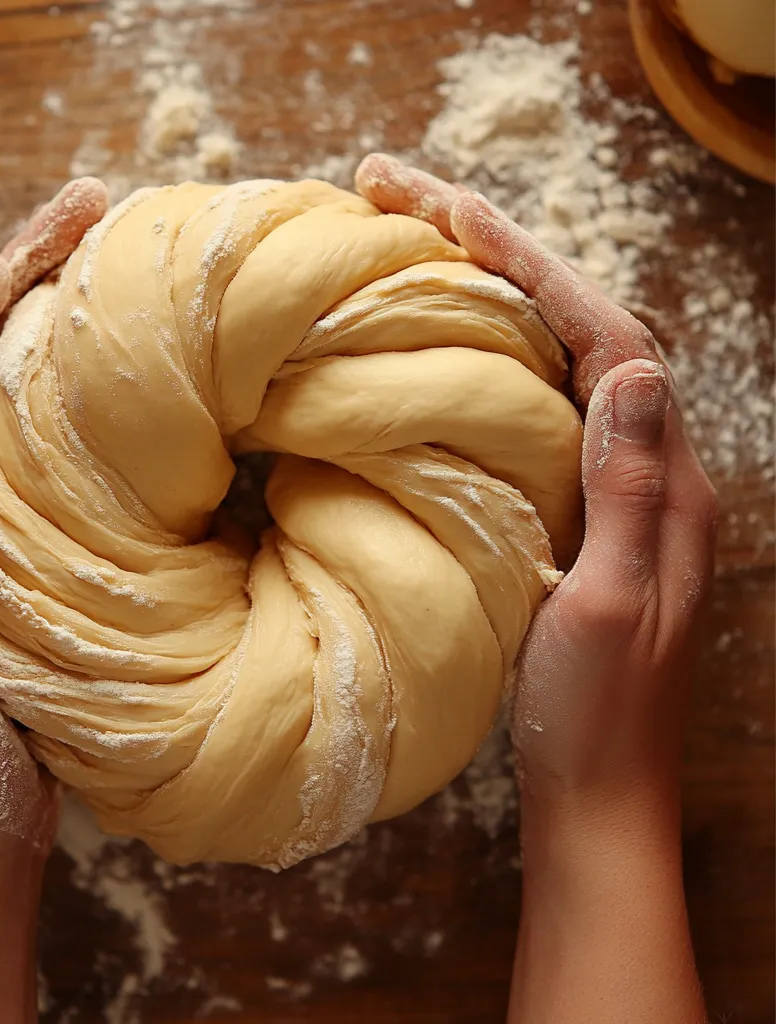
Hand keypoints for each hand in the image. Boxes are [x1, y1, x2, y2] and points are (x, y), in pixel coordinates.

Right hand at [357, 155, 713, 1023]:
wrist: (593, 795)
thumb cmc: (596, 719)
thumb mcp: (612, 607)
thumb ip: (626, 489)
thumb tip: (628, 365)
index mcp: (665, 488)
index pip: (609, 340)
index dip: (536, 269)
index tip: (456, 214)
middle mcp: (642, 474)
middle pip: (578, 332)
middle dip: (502, 256)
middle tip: (411, 199)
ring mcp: (603, 493)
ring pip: (549, 365)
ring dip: (491, 298)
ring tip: (416, 246)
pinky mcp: (568, 516)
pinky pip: (529, 411)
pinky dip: (487, 362)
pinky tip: (439, 348)